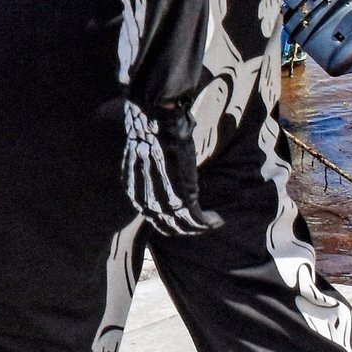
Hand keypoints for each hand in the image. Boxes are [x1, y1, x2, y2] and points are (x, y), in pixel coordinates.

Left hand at [122, 99, 224, 235]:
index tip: (184, 215)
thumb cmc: (153, 131)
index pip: (151, 214)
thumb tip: (165, 166)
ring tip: (214, 222)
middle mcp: (144, 201)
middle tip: (201, 223)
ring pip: (183, 225)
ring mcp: (161, 203)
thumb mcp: (148, 156)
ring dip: (200, 227)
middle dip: (184, 227)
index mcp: (134, 190)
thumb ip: (153, 169)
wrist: (156, 123)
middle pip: (166, 225)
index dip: (169, 218)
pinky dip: (208, 222)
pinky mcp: (181, 200)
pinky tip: (217, 220)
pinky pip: (196, 220)